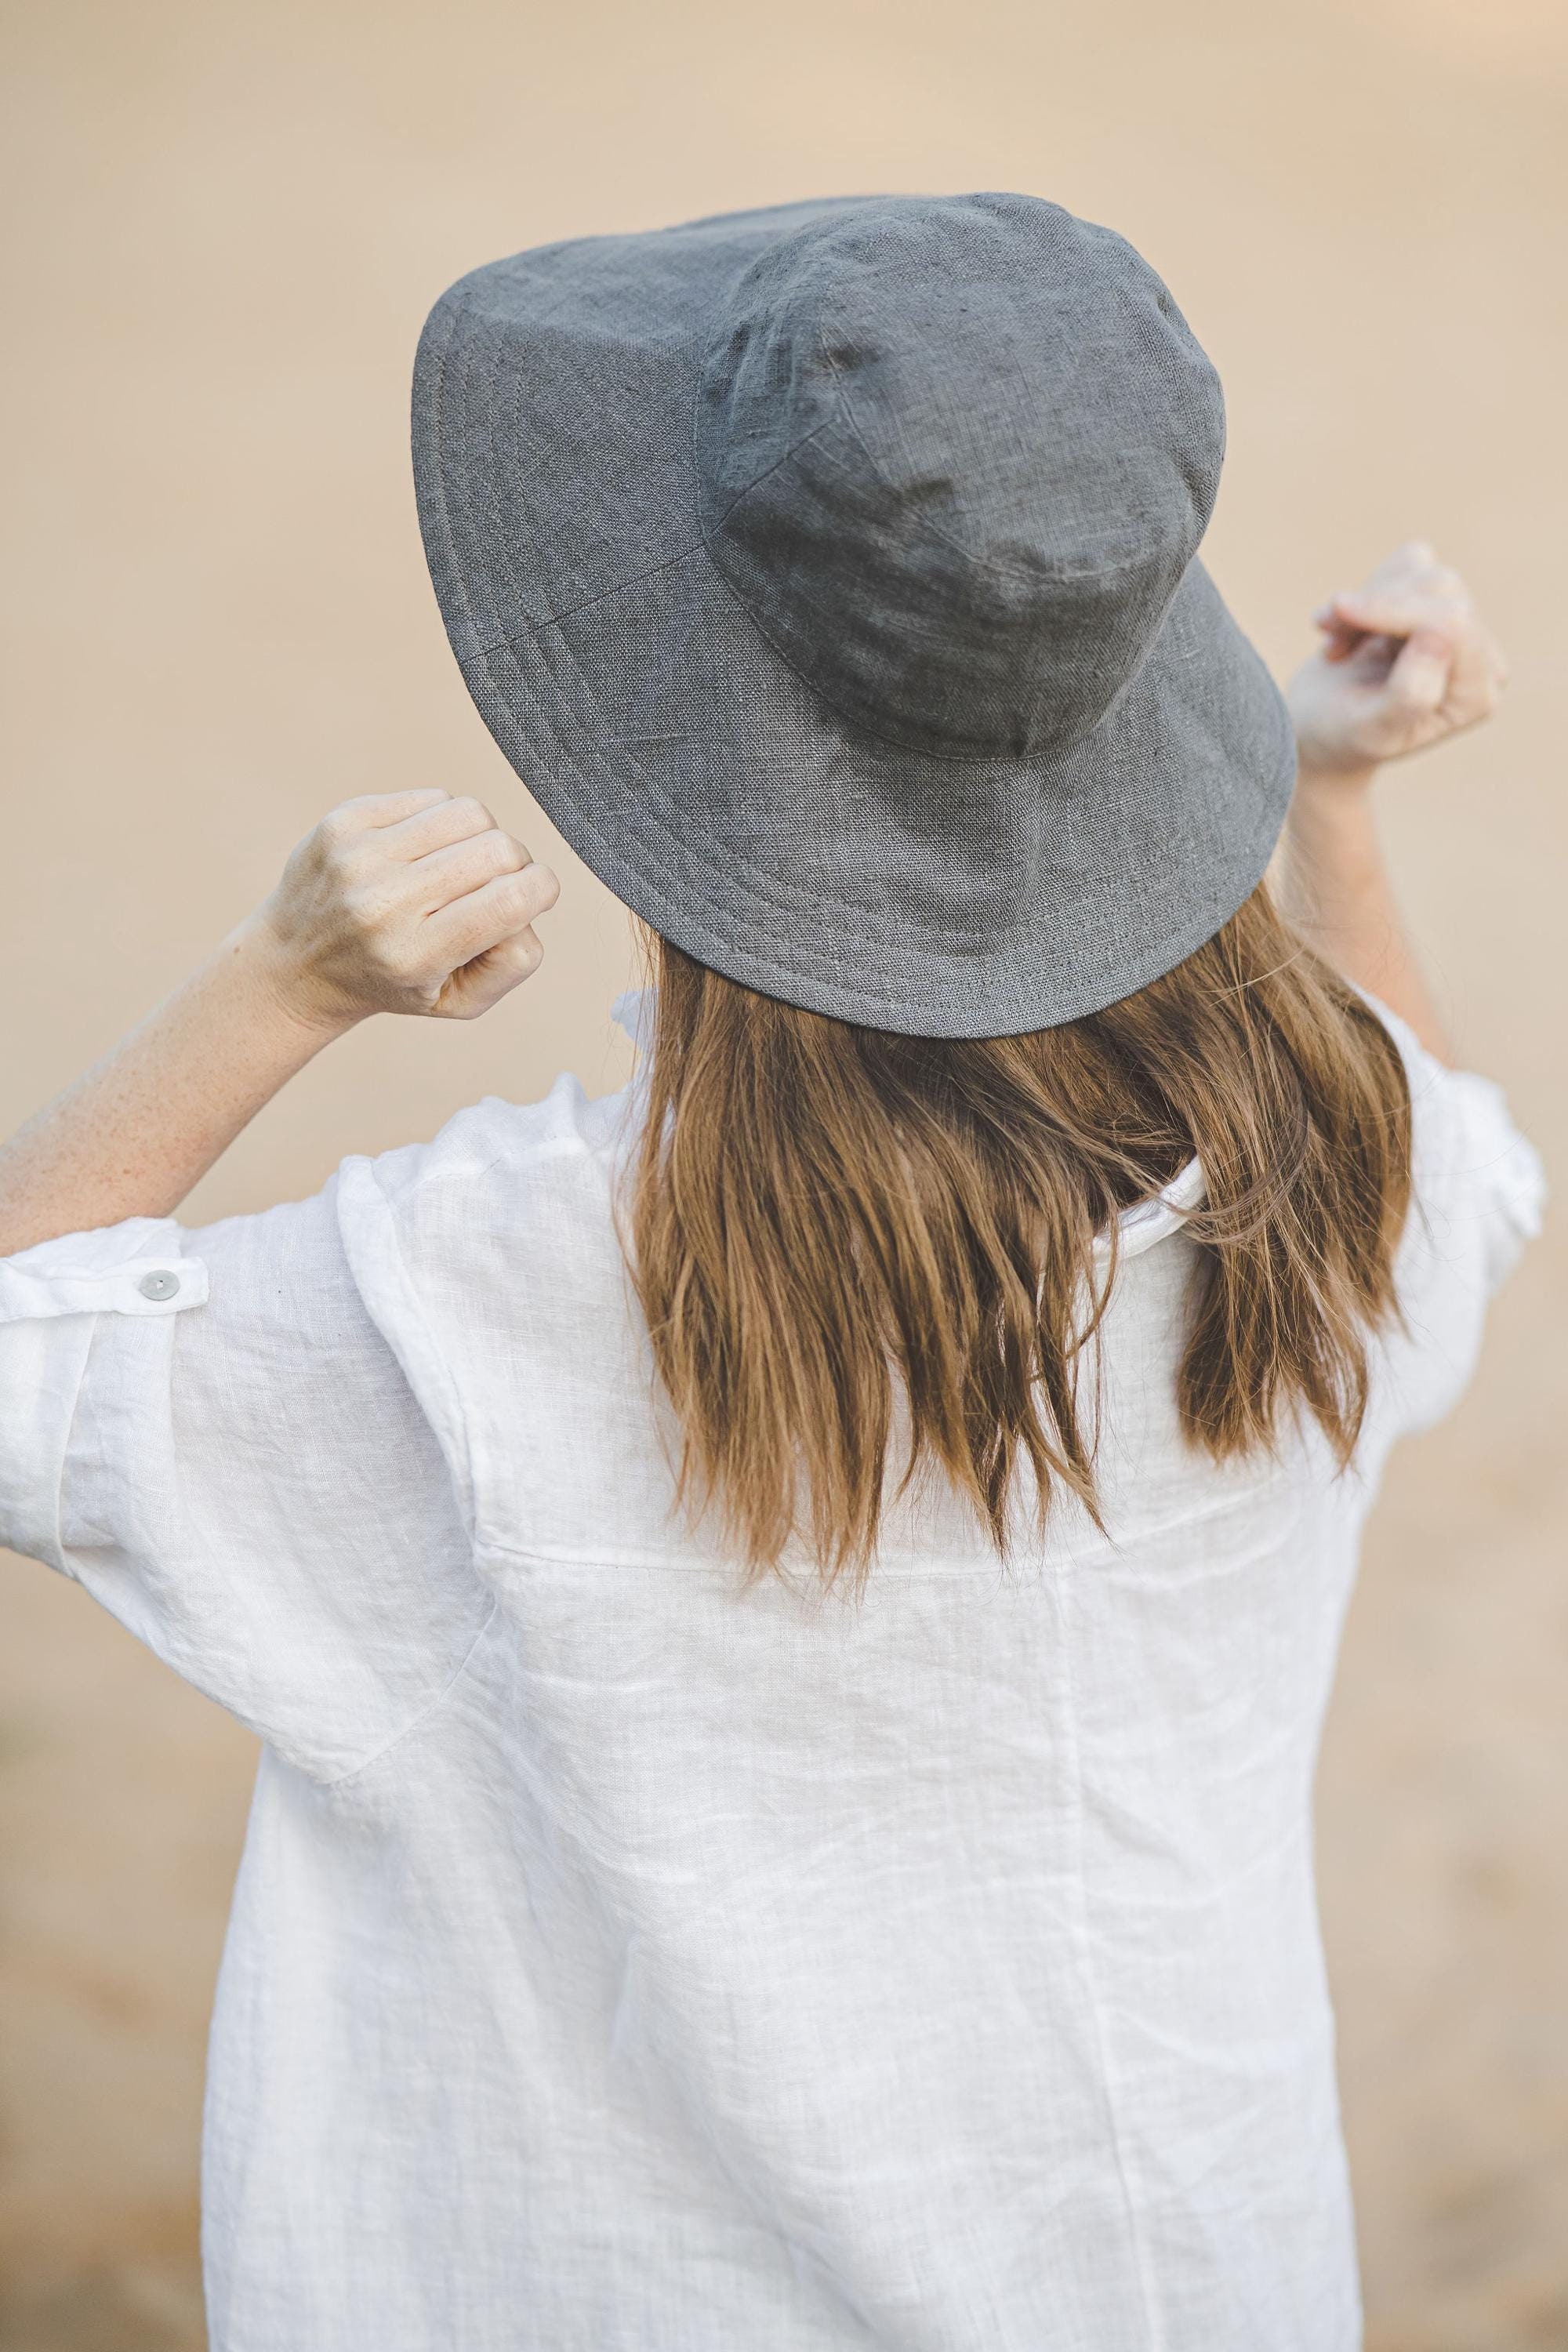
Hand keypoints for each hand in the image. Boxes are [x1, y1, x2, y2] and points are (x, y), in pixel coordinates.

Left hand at [249, 789, 560, 1029]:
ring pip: (469, 813)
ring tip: (457, 867)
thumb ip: (513, 962)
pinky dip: (441, 822)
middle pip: (498, 850)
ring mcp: (359, 855)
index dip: (541, 891)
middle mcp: (382, 903)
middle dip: (515, 865)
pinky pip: (432, 798)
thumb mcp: (459, 1002)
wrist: (297, 963)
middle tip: (493, 886)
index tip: (535, 896)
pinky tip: (421, 852)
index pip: (508, 901)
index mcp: (413, 955)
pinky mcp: (346, 820)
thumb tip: (528, 898)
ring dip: (480, 838)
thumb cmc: (393, 981)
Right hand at [1286, 541, 1506, 781]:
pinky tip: (1349, 625)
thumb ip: (1411, 694)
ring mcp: (1459, 625)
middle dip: (1376, 606)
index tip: (1338, 612)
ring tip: (1333, 636)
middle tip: (1327, 634)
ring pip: (1425, 573)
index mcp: (1475, 694)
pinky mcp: (1435, 601)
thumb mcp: (1370, 729)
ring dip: (1367, 599)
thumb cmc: (1341, 736)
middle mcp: (1478, 657)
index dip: (1393, 611)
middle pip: (1441, 591)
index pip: (1452, 624)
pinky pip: (1412, 562)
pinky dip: (1371, 586)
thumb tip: (1441, 633)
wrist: (1317, 728)